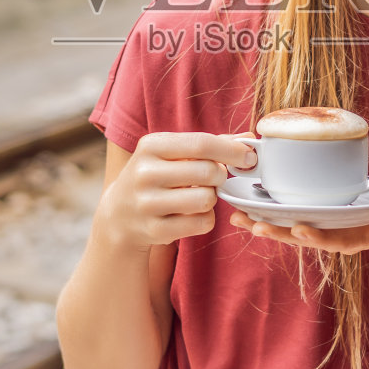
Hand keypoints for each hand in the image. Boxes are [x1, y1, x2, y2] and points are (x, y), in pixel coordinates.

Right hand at [96, 131, 256, 250]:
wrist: (119, 216)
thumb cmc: (155, 176)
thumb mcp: (170, 153)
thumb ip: (208, 144)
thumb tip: (248, 138)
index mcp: (151, 146)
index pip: (202, 143)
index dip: (232, 150)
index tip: (248, 157)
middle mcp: (145, 173)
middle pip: (208, 172)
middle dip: (220, 176)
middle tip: (214, 178)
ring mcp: (147, 204)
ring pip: (206, 199)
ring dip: (211, 199)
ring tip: (199, 196)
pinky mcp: (155, 230)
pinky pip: (202, 223)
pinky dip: (205, 219)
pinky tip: (191, 215)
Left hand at [228, 177, 368, 254]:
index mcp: (362, 234)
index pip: (338, 239)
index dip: (319, 237)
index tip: (300, 229)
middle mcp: (342, 235)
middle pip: (309, 238)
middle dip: (282, 234)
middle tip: (255, 226)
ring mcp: (331, 228)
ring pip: (296, 231)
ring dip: (268, 226)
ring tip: (240, 220)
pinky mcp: (323, 218)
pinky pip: (294, 220)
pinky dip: (272, 216)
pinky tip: (248, 211)